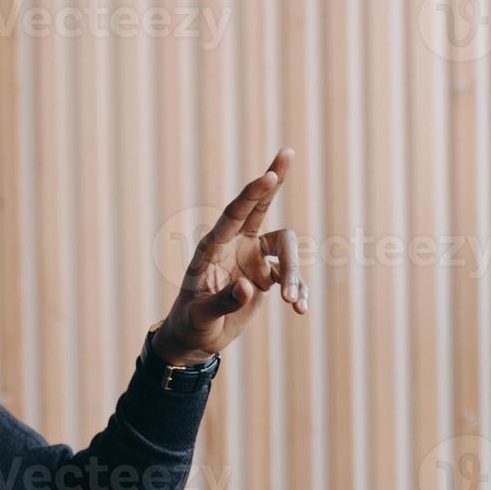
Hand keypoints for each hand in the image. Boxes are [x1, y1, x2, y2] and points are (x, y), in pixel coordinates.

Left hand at [151, 148, 307, 366]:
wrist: (194, 338)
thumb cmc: (190, 323)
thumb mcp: (200, 316)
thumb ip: (222, 300)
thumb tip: (249, 287)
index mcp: (213, 247)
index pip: (235, 214)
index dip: (253, 194)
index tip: (268, 175)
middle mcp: (235, 245)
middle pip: (260, 207)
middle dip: (274, 181)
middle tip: (286, 151)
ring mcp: (252, 259)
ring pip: (285, 251)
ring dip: (294, 274)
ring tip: (292, 303)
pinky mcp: (265, 277)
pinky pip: (290, 277)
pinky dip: (298, 291)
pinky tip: (300, 310)